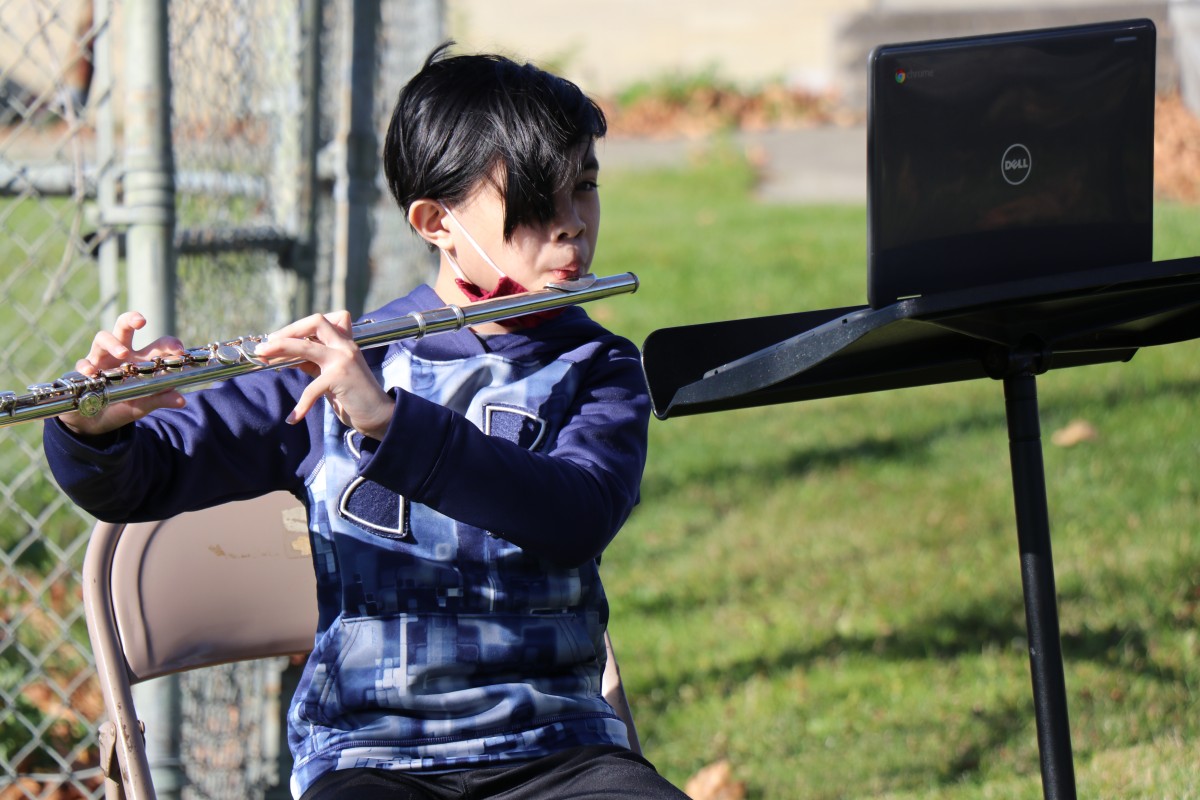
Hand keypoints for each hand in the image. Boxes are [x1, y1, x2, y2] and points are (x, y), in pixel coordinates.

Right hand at [60, 311, 186, 436]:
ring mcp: (102, 359)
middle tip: (141, 321)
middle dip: (132, 319)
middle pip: (125, 326)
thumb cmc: (124, 405)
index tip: (179, 350)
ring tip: (123, 353)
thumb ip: (160, 399)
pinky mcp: (85, 370)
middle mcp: (123, 354)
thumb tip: (182, 401)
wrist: (96, 421)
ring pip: (103, 338)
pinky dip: (87, 365)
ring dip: (113, 343)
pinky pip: (83, 362)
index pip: (158, 345)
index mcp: (142, 360)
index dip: (170, 344)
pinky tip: (91, 372)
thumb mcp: (144, 404)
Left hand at [251, 310, 392, 439]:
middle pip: (316, 321)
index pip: (323, 320)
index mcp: (344, 343)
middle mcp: (345, 346)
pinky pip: (312, 389)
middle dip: (287, 330)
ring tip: (262, 357)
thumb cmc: (354, 395)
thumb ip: (314, 362)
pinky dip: (301, 405)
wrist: (380, 415)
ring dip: (280, 349)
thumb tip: (285, 356)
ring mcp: (343, 360)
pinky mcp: (340, 378)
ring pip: (306, 346)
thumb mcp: (331, 374)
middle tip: (267, 344)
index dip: (299, 326)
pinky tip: (293, 418)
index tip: (280, 339)